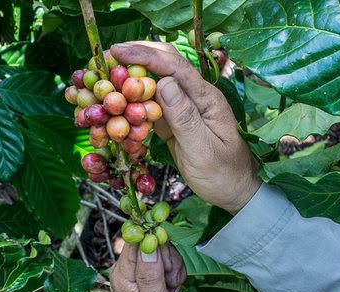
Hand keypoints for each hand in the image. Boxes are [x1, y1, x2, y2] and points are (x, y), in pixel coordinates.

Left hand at [109, 242, 186, 291]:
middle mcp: (127, 269)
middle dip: (168, 260)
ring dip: (173, 268)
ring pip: (162, 251)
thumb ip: (150, 276)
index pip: (136, 241)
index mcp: (122, 275)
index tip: (167, 266)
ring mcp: (138, 271)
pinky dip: (174, 273)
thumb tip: (148, 246)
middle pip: (152, 244)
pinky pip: (166, 261)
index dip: (156, 246)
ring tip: (171, 289)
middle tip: (170, 282)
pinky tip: (172, 289)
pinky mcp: (149, 273)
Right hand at [111, 42, 261, 213]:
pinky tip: (117, 101)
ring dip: (131, 79)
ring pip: (155, 84)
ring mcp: (185, 108)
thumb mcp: (203, 150)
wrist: (234, 191)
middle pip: (165, 65)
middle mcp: (196, 97)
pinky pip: (152, 106)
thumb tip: (164, 82)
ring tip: (105, 76)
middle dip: (136, 57)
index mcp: (207, 98)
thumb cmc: (223, 174)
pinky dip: (134, 102)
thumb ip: (184, 117)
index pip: (174, 67)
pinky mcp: (175, 122)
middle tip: (105, 57)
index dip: (145, 55)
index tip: (117, 51)